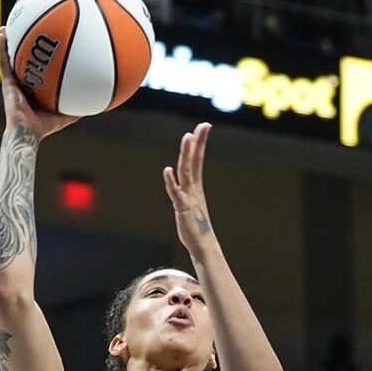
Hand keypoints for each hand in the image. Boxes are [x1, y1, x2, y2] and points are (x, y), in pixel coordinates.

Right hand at [0, 27, 78, 141]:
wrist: (28, 133)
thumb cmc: (44, 128)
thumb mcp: (65, 116)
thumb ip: (76, 109)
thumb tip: (94, 103)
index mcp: (32, 89)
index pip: (34, 70)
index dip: (36, 59)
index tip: (42, 45)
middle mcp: (22, 84)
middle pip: (21, 61)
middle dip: (21, 46)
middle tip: (24, 30)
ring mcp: (13, 82)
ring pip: (9, 58)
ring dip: (7, 42)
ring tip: (7, 26)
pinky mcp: (6, 83)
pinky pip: (3, 61)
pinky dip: (2, 47)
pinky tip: (3, 33)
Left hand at [163, 123, 216, 255]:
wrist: (202, 244)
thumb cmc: (195, 226)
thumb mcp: (191, 205)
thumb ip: (186, 193)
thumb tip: (182, 184)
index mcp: (196, 186)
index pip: (198, 160)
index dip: (200, 143)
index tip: (204, 127)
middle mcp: (193, 188)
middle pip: (194, 161)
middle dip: (197, 143)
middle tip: (202, 126)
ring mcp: (188, 197)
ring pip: (186, 171)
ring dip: (186, 154)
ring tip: (188, 138)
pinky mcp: (182, 207)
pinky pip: (175, 192)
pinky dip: (171, 181)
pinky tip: (167, 170)